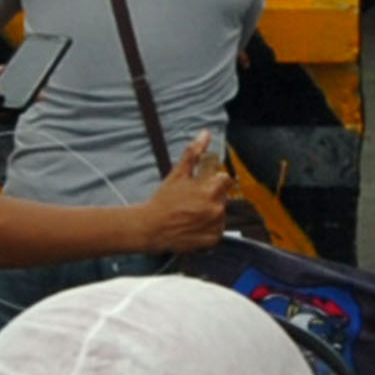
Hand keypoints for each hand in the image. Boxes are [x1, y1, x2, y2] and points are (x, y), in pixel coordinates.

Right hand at [138, 134, 234, 253]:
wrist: (150, 228)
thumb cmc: (163, 200)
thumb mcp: (178, 174)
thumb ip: (194, 153)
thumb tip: (205, 134)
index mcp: (211, 190)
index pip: (225, 180)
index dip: (213, 181)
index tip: (201, 186)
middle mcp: (217, 208)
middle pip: (222, 197)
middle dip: (210, 197)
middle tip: (190, 201)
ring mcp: (215, 226)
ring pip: (220, 214)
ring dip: (210, 213)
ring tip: (190, 214)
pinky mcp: (212, 240)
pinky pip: (216, 230)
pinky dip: (207, 228)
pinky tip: (192, 226)